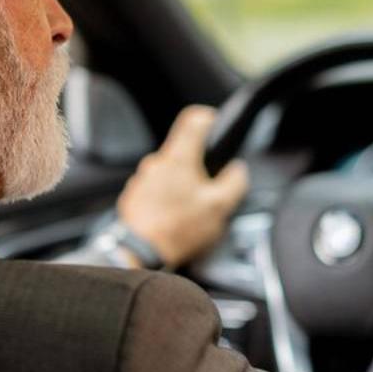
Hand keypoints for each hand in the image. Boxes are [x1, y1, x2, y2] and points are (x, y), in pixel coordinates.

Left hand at [117, 106, 248, 268]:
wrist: (138, 252)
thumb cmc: (178, 229)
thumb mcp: (219, 208)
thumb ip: (234, 183)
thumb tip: (238, 170)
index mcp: (179, 157)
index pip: (194, 119)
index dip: (210, 119)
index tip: (217, 129)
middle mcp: (157, 162)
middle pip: (183, 150)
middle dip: (199, 166)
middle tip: (210, 188)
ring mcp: (143, 178)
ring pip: (169, 171)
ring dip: (182, 184)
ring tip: (191, 210)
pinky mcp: (134, 196)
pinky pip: (155, 188)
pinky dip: (167, 198)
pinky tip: (175, 217)